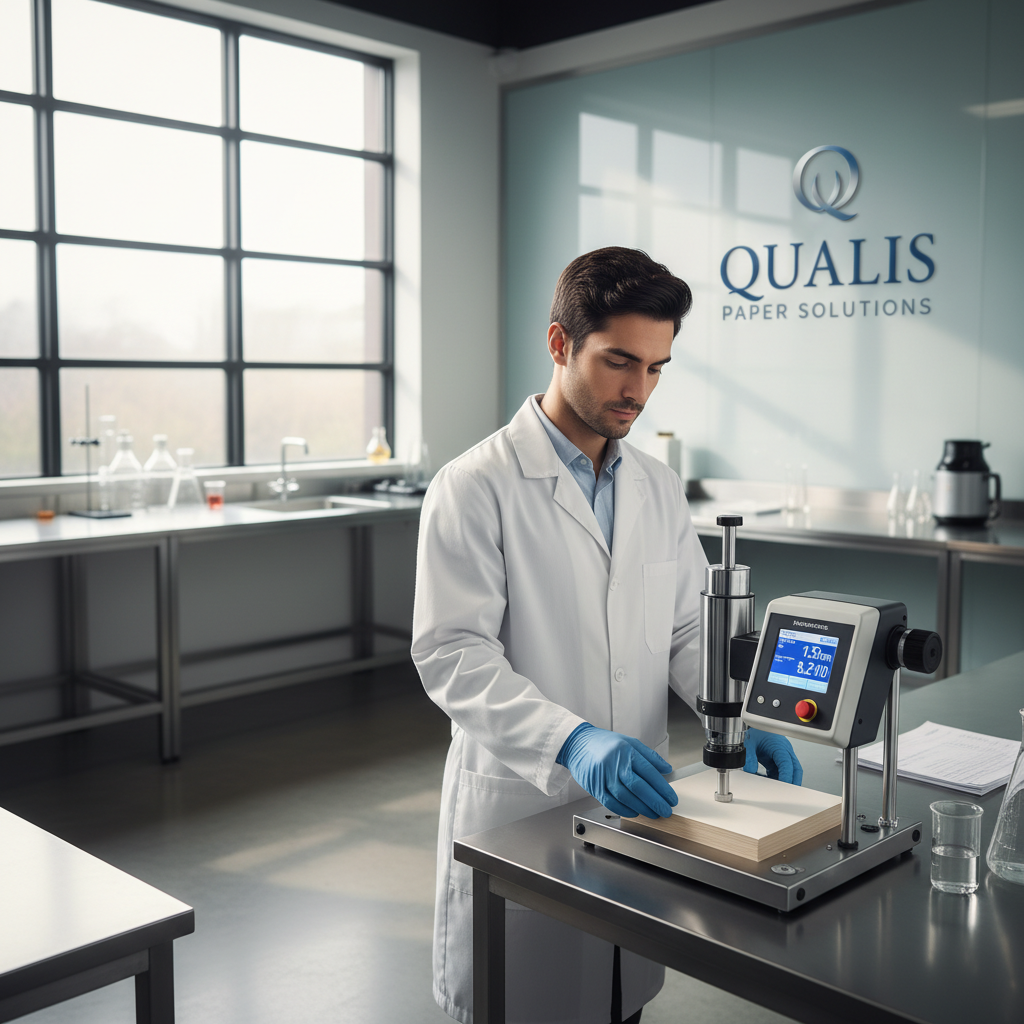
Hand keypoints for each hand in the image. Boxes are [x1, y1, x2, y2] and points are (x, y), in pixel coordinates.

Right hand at [557, 723, 676, 817]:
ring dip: (642, 808)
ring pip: (625, 797)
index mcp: (627, 750)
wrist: (577, 743)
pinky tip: (635, 812)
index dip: (663, 788)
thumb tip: (667, 769)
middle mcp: (615, 763)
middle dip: (655, 802)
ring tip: (653, 814)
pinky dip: (624, 810)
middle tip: (666, 811)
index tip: (671, 798)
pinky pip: (611, 802)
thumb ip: (649, 756)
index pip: (649, 772)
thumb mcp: (629, 742)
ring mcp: (603, 775)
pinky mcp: (594, 786)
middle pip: (638, 786)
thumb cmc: (604, 743)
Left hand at [744, 728, 802, 784]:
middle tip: (787, 793)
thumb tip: (750, 770)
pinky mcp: (778, 759)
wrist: (756, 725)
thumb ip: (749, 757)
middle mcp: (784, 751)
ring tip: (776, 789)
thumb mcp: (749, 743)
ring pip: (789, 771)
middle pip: (795, 769)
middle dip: (794, 782)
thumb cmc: (757, 731)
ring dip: (785, 781)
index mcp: (780, 746)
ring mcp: (782, 756)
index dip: (787, 775)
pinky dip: (778, 778)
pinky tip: (769, 782)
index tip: (783, 785)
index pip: (787, 763)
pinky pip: (781, 771)